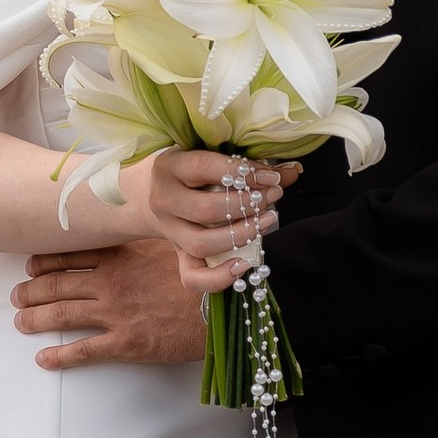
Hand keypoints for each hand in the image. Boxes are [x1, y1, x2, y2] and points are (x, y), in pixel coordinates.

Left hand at [12, 243, 209, 371]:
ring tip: (20, 323)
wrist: (226, 305)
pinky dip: (60, 356)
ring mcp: (115, 313)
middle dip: (32, 291)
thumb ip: (148, 240)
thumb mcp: (174, 244)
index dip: (46, 261)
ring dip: (36, 318)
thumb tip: (137, 230)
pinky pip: (84, 351)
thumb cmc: (205, 273)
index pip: (71, 255)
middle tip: (17, 297)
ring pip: (63, 314)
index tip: (31, 265)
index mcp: (122, 255)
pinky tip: (43, 360)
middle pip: (58, 284)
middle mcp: (111, 282)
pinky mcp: (126, 343)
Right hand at [135, 148, 293, 294]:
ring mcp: (169, 232)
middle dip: (247, 205)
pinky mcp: (177, 256)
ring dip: (241, 235)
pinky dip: (219, 279)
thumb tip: (292, 170)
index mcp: (169, 167)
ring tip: (267, 220)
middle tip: (272, 196)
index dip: (242, 173)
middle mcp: (163, 201)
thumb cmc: (187, 172)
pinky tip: (244, 265)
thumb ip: (248, 165)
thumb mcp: (208, 158)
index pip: (205, 168)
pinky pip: (193, 278)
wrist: (144, 195)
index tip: (271, 176)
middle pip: (206, 210)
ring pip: (202, 244)